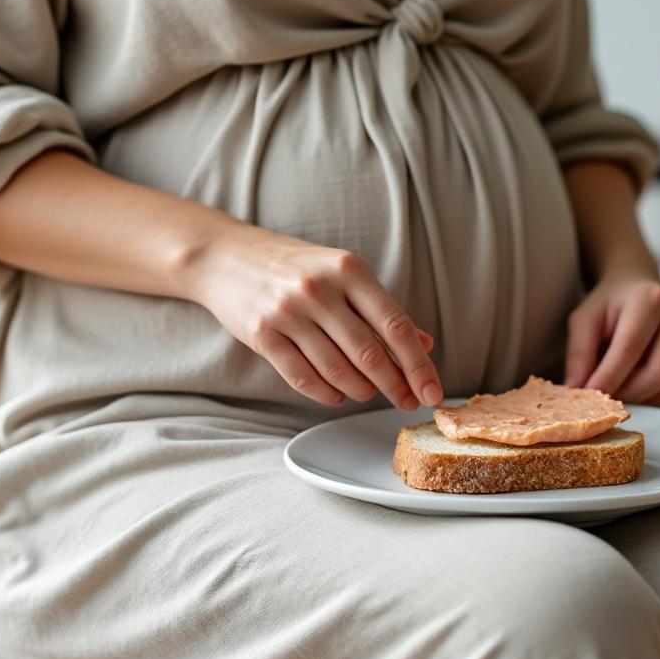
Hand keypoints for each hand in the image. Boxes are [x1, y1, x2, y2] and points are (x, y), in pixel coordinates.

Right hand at [191, 227, 441, 408]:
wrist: (227, 256)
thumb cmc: (294, 267)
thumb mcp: (342, 274)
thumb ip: (381, 310)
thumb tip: (423, 345)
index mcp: (348, 269)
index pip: (395, 326)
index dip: (419, 366)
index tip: (432, 393)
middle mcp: (319, 289)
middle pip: (370, 354)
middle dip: (395, 386)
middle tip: (406, 402)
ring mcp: (288, 311)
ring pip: (339, 371)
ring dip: (361, 391)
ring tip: (367, 392)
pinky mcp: (262, 334)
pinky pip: (304, 379)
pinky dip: (328, 395)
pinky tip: (338, 394)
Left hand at [564, 275, 659, 406]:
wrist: (636, 288)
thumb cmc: (610, 304)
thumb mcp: (584, 319)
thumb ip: (579, 353)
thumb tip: (578, 388)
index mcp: (649, 299)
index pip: (630, 348)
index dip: (609, 377)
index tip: (589, 395)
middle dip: (629, 393)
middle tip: (604, 399)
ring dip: (641, 397)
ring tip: (617, 391)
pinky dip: (654, 396)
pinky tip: (635, 387)